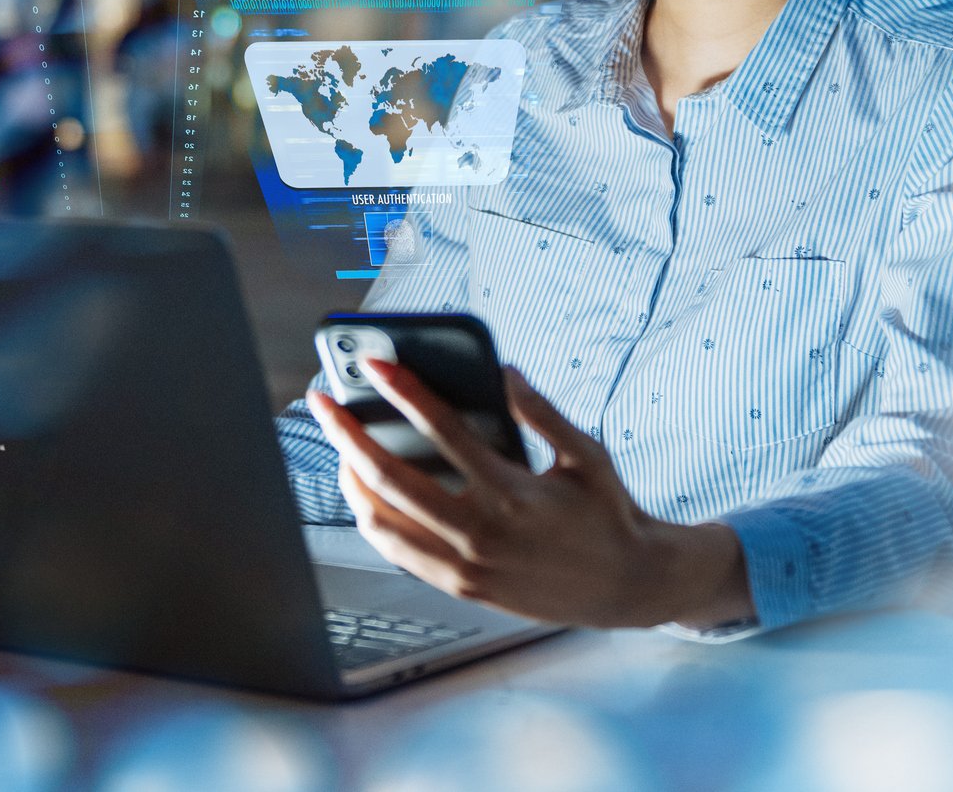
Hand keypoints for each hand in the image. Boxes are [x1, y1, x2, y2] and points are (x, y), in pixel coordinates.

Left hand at [307, 360, 753, 628]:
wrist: (628, 587)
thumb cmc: (608, 515)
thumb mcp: (586, 455)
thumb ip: (541, 412)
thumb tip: (503, 372)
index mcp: (512, 492)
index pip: (442, 431)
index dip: (404, 391)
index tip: (375, 364)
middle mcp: (481, 532)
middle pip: (391, 477)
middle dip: (348, 434)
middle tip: (325, 403)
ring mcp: (466, 565)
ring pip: (382, 522)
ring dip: (351, 480)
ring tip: (340, 447)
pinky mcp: (462, 588)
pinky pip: (398, 553)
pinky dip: (373, 519)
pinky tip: (366, 493)